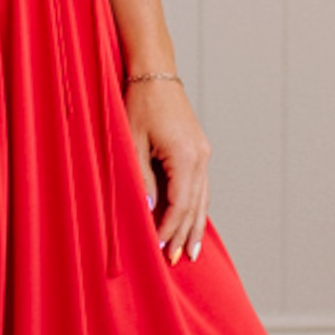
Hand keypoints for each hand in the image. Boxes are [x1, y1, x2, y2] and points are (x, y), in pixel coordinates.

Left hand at [126, 78, 209, 265]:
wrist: (155, 73)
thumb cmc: (139, 103)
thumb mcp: (131, 141)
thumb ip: (139, 178)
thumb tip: (145, 211)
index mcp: (185, 156)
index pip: (179, 205)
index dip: (168, 230)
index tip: (158, 249)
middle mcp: (200, 157)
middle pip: (195, 206)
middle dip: (184, 235)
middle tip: (176, 261)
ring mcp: (203, 153)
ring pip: (202, 199)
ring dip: (194, 225)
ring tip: (190, 252)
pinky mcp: (198, 150)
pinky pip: (200, 186)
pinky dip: (196, 208)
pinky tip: (193, 222)